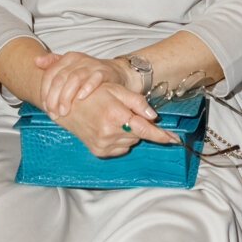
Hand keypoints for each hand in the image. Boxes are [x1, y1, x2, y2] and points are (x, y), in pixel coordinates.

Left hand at [35, 51, 129, 116]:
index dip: (45, 92)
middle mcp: (78, 59)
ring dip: (67, 96)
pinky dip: (87, 87)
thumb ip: (52, 65)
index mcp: (67, 59)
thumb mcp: (68, 68)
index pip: (50, 74)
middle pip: (60, 78)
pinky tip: (81, 97)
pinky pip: (94, 78)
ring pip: (74, 79)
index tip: (45, 107)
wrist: (112, 72)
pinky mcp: (104, 71)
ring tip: (64, 111)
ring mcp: (91, 65)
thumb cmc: (86, 73)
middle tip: (54, 113)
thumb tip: (36, 61)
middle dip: (54, 98)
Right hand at [54, 83, 176, 157]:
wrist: (66, 105)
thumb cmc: (92, 93)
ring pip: (130, 141)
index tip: (174, 140)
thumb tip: (153, 116)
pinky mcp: (98, 151)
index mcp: (115, 115)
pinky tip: (109, 127)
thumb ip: (137, 102)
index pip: (145, 129)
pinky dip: (120, 139)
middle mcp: (109, 133)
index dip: (161, 135)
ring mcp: (103, 144)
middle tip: (125, 113)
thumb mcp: (116, 90)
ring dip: (128, 132)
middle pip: (138, 134)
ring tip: (114, 118)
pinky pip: (120, 147)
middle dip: (138, 124)